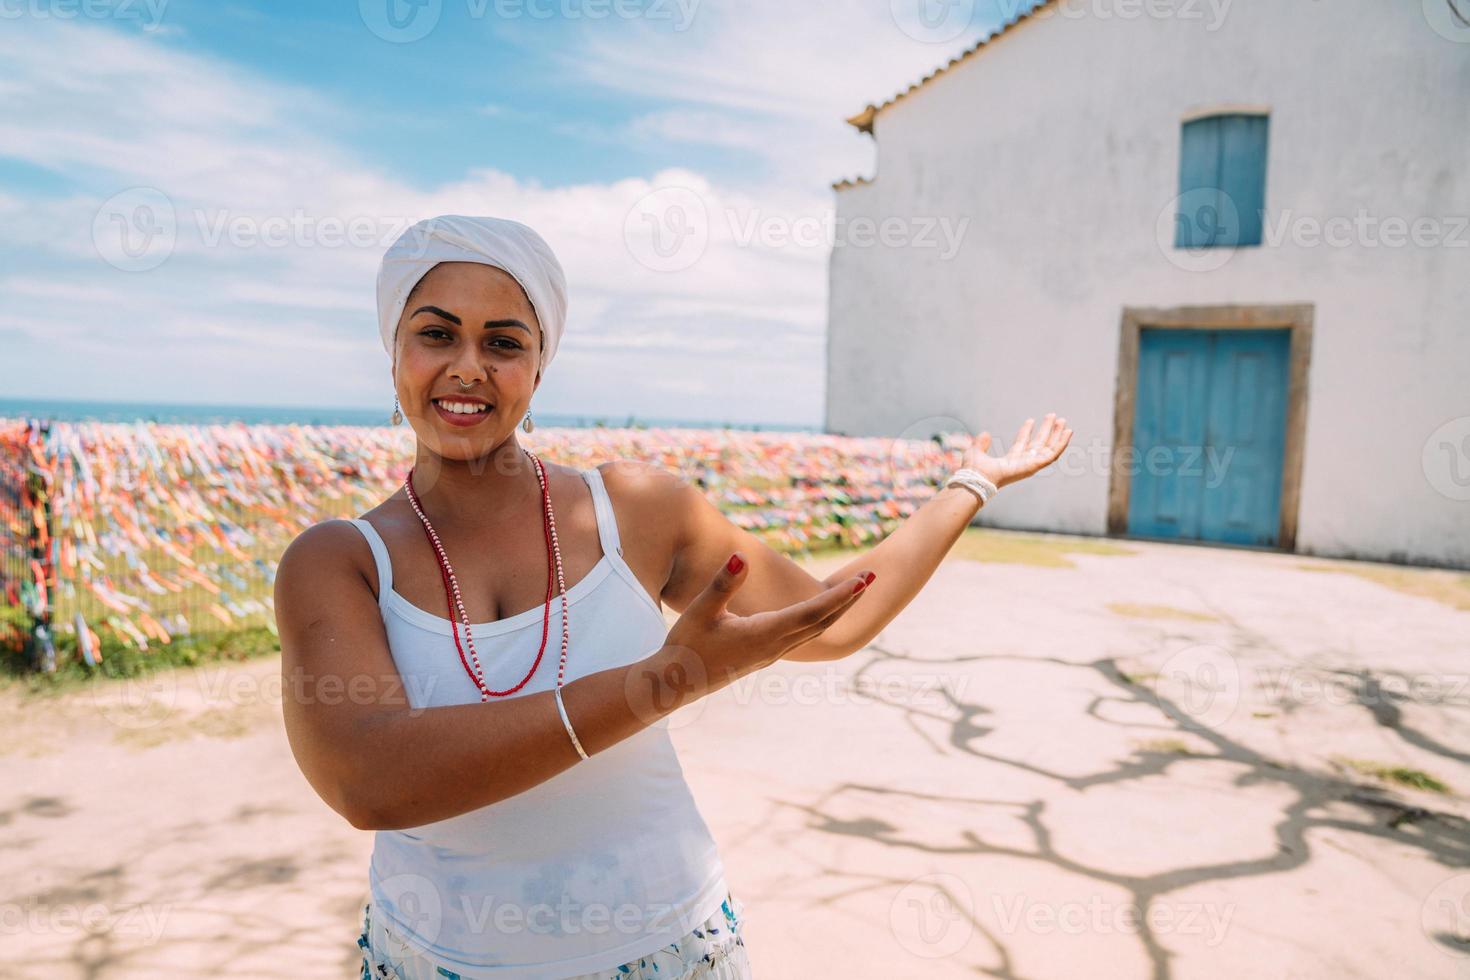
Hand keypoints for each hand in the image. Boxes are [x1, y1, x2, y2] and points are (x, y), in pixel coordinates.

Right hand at [662, 553, 873, 695]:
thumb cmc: (685, 646)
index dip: (840, 596)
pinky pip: (802, 635)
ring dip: (837, 610)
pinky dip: (819, 620)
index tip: (863, 581)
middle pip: (822, 621)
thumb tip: (740, 557)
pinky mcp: (764, 655)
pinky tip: (822, 611)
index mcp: (764, 634)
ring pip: (814, 630)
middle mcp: (775, 645)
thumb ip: (723, 584)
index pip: (812, 612)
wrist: (675, 685)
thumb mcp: (700, 611)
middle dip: (849, 600)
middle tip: (872, 578)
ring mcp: (771, 653)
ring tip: (855, 590)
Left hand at [963, 413, 1072, 488]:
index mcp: (1010, 461)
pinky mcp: (1036, 465)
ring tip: (1062, 420)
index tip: (1031, 419)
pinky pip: (1053, 454)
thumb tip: (985, 433)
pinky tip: (1067, 432)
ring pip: (1049, 449)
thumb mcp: (976, 451)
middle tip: (1053, 417)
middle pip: (1038, 445)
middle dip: (1046, 431)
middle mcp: (1023, 463)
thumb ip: (981, 443)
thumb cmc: (975, 470)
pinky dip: (1061, 443)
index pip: (1022, 444)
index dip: (1027, 431)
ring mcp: (1031, 465)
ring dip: (1057, 435)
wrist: (978, 478)